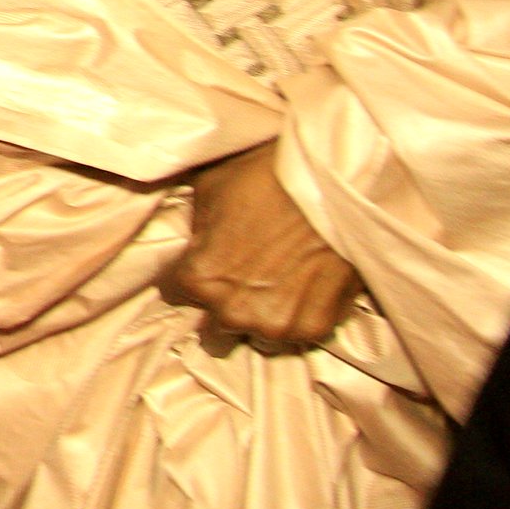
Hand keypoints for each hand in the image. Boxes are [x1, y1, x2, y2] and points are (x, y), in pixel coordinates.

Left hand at [163, 143, 361, 351]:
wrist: (331, 179)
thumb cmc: (265, 176)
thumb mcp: (208, 189)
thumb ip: (198, 230)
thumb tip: (199, 242)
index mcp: (199, 278)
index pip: (178, 293)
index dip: (195, 274)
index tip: (214, 261)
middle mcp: (231, 311)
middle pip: (219, 320)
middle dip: (230, 301)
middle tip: (252, 272)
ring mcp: (275, 325)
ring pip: (261, 332)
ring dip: (267, 313)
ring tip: (284, 279)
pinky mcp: (315, 328)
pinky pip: (300, 332)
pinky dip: (304, 314)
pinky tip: (310, 285)